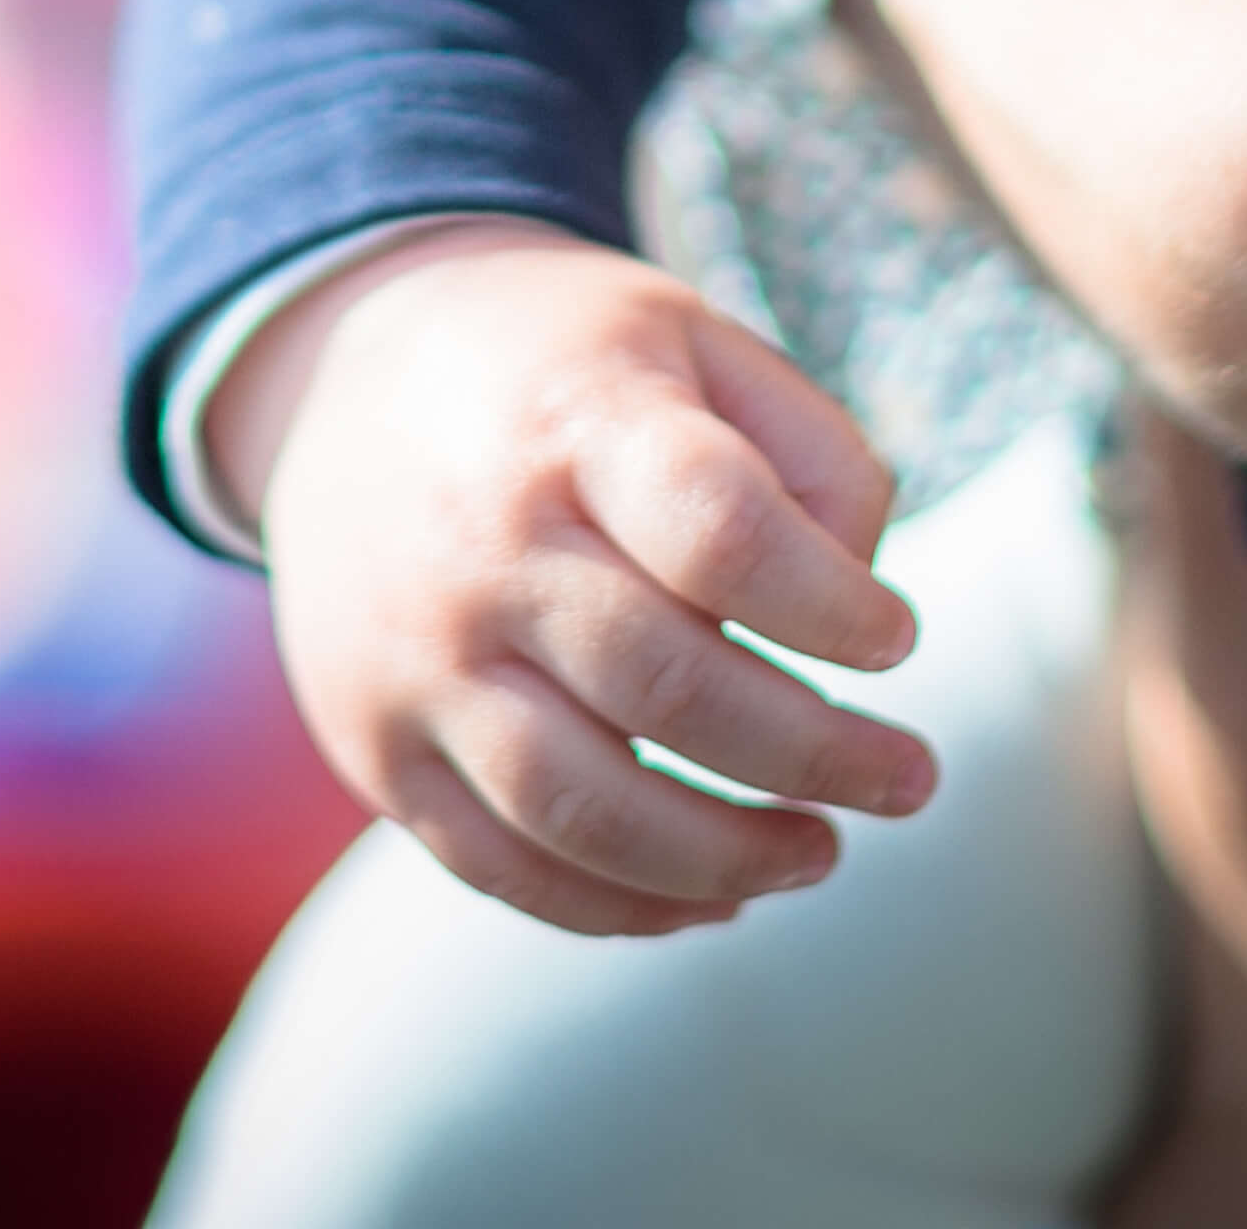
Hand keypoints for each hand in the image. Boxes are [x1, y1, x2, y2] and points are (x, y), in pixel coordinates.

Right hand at [219, 221, 939, 934]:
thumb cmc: (564, 374)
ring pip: (584, 809)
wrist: (339, 388)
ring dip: (727, 858)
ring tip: (819, 851)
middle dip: (817, 756)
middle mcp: (483, 546)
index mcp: (576, 422)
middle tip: (907, 779)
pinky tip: (714, 894)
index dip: (832, 607)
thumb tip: (861, 599)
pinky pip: (503, 866)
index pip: (722, 533)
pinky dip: (622, 908)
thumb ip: (810, 451)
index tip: (896, 638)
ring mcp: (417, 660)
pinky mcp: (376, 748)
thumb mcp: (693, 338)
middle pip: (668, 689)